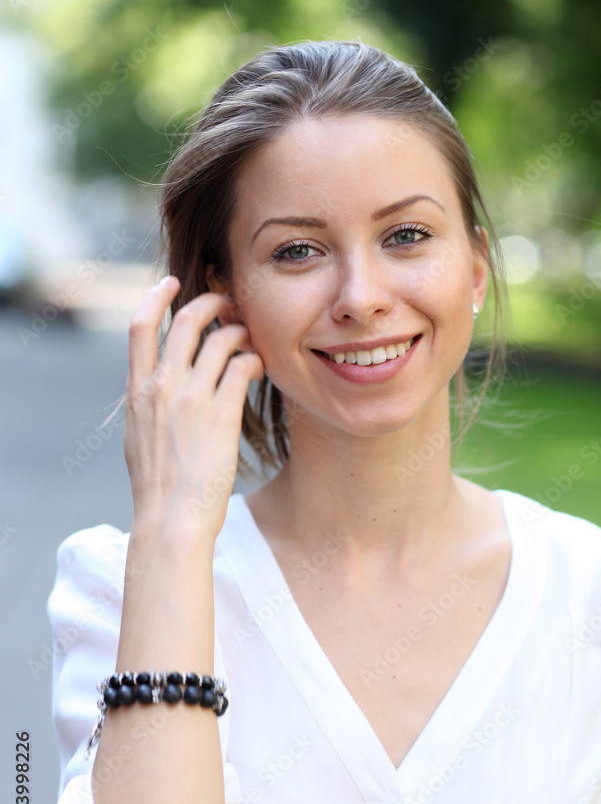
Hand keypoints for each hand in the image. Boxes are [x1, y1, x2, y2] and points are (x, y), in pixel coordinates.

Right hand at [123, 275, 263, 542]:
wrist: (170, 519)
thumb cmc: (157, 488)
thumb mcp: (137, 438)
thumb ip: (145, 407)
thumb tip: (151, 390)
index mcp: (137, 392)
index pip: (139, 327)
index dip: (156, 297)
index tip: (172, 283)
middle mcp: (162, 387)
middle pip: (187, 322)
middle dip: (212, 303)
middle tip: (230, 304)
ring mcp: (192, 399)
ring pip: (222, 340)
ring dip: (241, 332)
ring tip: (252, 341)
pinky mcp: (222, 414)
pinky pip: (243, 367)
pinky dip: (254, 360)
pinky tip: (260, 367)